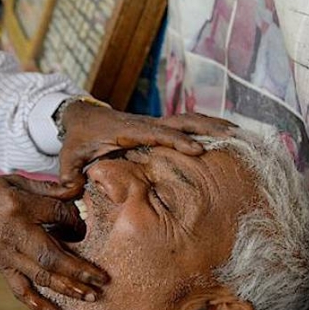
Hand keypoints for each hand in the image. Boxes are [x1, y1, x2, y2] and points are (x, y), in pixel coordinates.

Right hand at [0, 174, 107, 309]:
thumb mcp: (15, 181)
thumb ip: (47, 188)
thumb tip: (77, 189)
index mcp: (19, 206)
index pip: (56, 215)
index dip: (76, 220)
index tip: (85, 224)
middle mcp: (15, 233)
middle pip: (52, 254)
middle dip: (79, 269)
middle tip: (102, 278)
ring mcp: (8, 254)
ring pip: (40, 275)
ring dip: (67, 287)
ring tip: (90, 296)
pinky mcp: (3, 267)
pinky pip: (20, 289)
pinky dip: (36, 303)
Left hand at [58, 105, 235, 191]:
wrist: (80, 118)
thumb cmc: (77, 140)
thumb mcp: (69, 158)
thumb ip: (69, 176)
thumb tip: (69, 192)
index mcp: (126, 130)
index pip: (155, 133)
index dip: (176, 141)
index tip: (197, 150)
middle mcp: (144, 124)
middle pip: (179, 121)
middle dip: (204, 128)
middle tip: (232, 136)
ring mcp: (153, 124)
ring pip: (186, 120)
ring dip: (211, 124)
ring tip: (240, 133)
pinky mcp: (158, 128)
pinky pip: (185, 125)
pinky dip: (206, 127)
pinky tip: (227, 134)